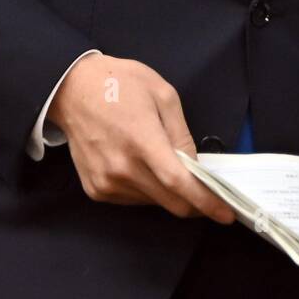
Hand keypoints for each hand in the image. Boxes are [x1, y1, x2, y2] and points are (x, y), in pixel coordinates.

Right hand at [49, 53, 235, 225]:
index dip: (205, 201)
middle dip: (193, 201)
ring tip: (158, 159)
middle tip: (204, 189)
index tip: (225, 214)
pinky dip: (145, 189)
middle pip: (169, 201)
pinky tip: (138, 164)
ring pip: (152, 201)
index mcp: (142, 140)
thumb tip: (194, 166)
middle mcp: (122, 168)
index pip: (178, 183)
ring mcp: (106, 182)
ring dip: (166, 191)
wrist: (73, 89)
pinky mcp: (95, 190)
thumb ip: (181, 134)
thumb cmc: (120, 84)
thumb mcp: (163, 95)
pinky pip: (132, 199)